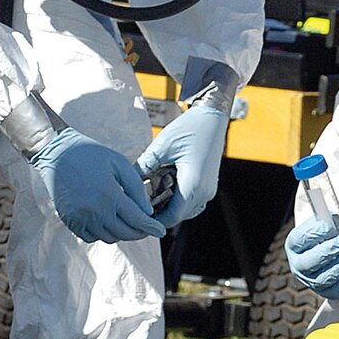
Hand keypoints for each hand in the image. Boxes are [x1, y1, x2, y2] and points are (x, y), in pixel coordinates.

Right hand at [30, 128, 164, 244]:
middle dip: (139, 233)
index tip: (161, 231)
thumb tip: (148, 212)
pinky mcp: (69, 220)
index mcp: (109, 195)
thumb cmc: (91, 154)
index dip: (151, 228)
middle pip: (124, 233)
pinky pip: (90, 237)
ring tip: (127, 222)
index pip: (137, 220)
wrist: (56, 153)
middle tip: (146, 228)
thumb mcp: (120, 164)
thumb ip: (136, 188)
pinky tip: (107, 221)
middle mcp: (95, 211)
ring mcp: (80, 218)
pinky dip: (102, 233)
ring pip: (109, 238)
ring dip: (121, 233)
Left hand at [137, 104, 228, 228]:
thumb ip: (144, 166)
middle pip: (178, 216)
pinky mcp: (208, 185)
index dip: (153, 220)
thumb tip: (126, 182)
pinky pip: (191, 202)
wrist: (212, 118)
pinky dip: (178, 200)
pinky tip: (164, 188)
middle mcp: (204, 192)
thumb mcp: (161, 146)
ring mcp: (208, 190)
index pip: (171, 217)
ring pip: (185, 211)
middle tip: (140, 204)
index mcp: (193, 185)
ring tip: (151, 195)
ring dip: (168, 206)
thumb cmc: (188, 129)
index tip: (136, 215)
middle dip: (159, 213)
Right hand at [285, 218, 338, 298]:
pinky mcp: (327, 291)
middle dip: (325, 252)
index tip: (328, 227)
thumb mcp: (326, 223)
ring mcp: (311, 280)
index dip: (312, 234)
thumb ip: (327, 219)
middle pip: (307, 263)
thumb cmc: (328, 236)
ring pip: (322, 279)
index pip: (299, 240)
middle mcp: (299, 265)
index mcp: (295, 245)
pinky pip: (336, 290)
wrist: (336, 252)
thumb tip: (334, 219)